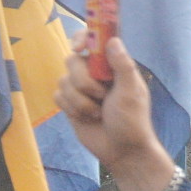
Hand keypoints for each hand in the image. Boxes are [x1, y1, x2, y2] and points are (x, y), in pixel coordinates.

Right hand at [55, 34, 174, 190]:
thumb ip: (122, 66)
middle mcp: (95, 73)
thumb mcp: (131, 92)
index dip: (82, 39)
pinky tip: (87, 119)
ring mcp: (81, 88)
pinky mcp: (70, 103)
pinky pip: (58, 96)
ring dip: (80, 101)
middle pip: (72, 61)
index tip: (78, 48)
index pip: (93, 41)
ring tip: (98, 113)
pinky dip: (72, 109)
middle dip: (84, 82)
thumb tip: (113, 40)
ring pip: (63, 81)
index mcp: (112, 66)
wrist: (122, 151)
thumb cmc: (132, 121)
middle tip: (102, 96)